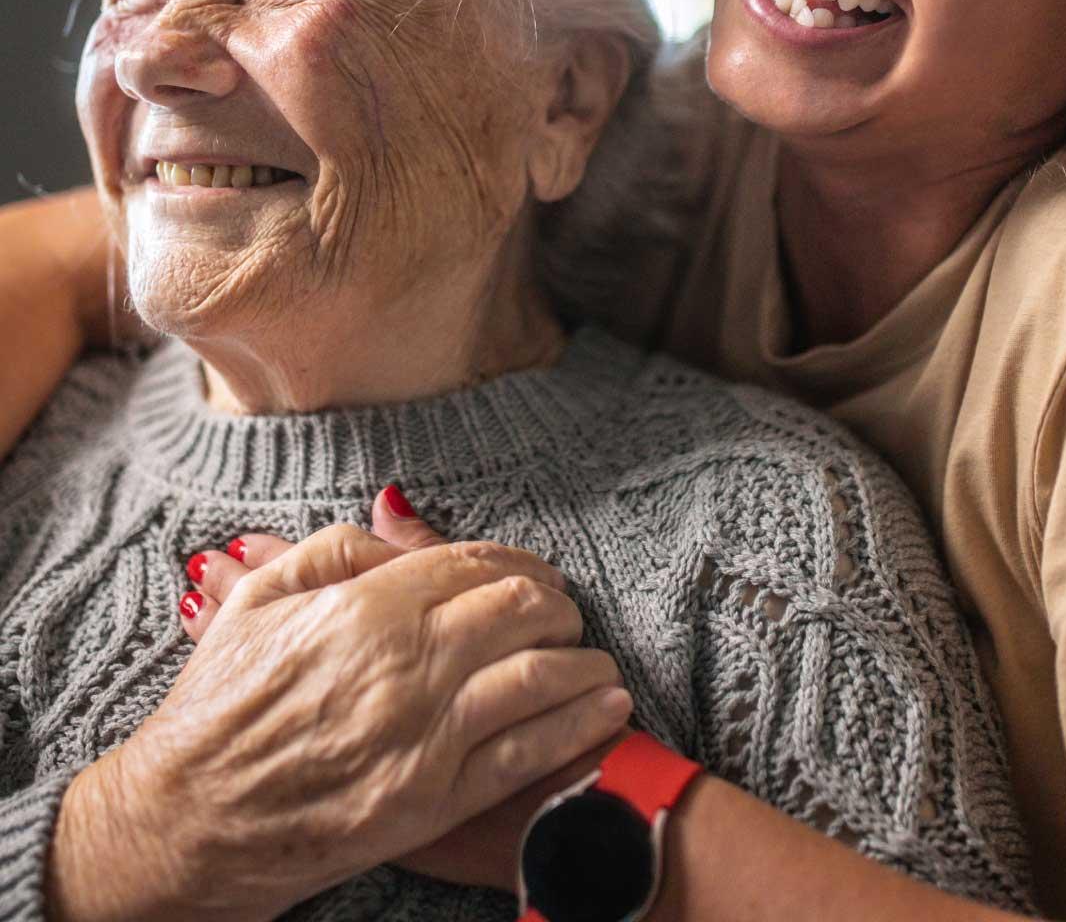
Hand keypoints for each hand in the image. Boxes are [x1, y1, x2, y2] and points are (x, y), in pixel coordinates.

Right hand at [52, 517, 630, 921]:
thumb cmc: (216, 706)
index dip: (515, 559)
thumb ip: (337, 549)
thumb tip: (400, 516)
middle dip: (555, 601)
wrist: (187, 822)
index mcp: (365, 609)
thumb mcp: (257, 600)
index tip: (533, 568)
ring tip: (596, 656)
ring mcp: (425, 736)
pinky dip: (579, 723)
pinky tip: (606, 706)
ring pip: (537, 676)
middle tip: (563, 608)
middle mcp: (405, 665)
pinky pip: (527, 753)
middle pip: (519, 609)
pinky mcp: (434, 801)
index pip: (471, 563)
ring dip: (582, 658)